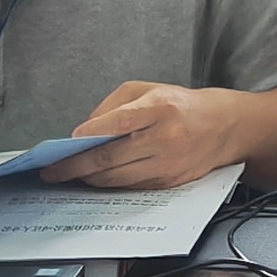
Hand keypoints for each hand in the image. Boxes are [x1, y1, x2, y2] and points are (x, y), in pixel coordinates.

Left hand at [48, 81, 247, 189]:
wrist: (223, 127)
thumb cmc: (181, 105)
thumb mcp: (148, 89)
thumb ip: (113, 106)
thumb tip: (85, 131)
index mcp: (161, 108)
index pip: (122, 121)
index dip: (94, 132)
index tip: (69, 141)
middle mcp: (166, 138)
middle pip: (112, 157)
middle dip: (76, 166)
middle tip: (53, 170)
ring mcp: (168, 164)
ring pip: (117, 178)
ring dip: (88, 179)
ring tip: (67, 176)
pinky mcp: (168, 183)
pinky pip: (129, 187)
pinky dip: (108, 184)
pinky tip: (93, 179)